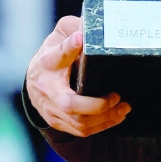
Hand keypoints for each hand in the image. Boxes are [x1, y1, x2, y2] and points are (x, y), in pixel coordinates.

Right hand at [26, 16, 129, 136]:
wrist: (36, 78)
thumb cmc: (53, 55)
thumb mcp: (59, 38)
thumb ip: (72, 30)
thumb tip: (86, 30)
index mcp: (48, 64)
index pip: (58, 55)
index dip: (69, 48)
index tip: (80, 39)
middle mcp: (48, 90)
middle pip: (71, 105)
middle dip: (98, 105)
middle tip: (117, 96)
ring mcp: (52, 110)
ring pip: (79, 123)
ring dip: (105, 118)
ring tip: (124, 107)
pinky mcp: (59, 123)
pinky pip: (81, 131)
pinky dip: (102, 126)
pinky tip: (117, 116)